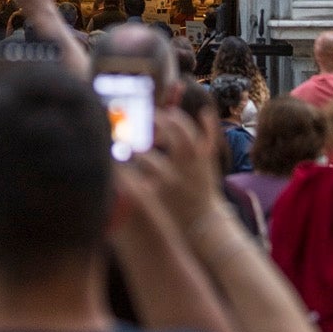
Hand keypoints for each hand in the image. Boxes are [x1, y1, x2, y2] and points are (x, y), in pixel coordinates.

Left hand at [131, 107, 221, 233]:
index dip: (169, 116)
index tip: (161, 114)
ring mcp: (170, 180)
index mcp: (198, 153)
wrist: (204, 221)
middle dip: (150, 125)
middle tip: (139, 121)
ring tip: (128, 145)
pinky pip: (137, 177)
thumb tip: (204, 110)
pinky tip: (122, 164)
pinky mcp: (157, 195)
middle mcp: (184, 165)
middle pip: (164, 136)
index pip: (182, 125)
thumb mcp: (210, 159)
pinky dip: (128, 169)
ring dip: (135, 148)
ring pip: (146, 156)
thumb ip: (209, 133)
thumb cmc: (203, 185)